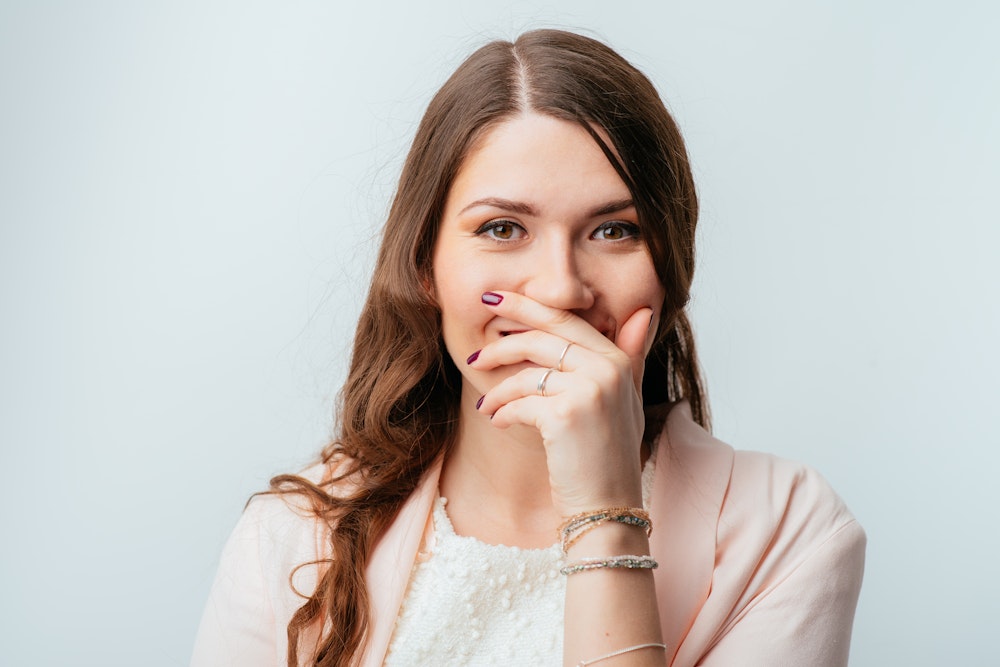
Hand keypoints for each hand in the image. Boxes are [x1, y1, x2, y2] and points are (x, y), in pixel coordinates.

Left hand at [469, 291, 654, 515]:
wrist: (607, 508)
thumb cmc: (609, 456)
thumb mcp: (626, 400)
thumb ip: (630, 355)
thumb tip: (643, 312)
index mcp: (618, 360)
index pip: (566, 319)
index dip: (526, 306)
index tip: (494, 300)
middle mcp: (608, 369)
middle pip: (541, 337)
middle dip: (501, 343)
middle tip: (475, 355)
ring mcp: (589, 390)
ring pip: (526, 374)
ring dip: (498, 392)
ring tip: (486, 407)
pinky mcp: (566, 415)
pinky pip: (520, 403)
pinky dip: (503, 413)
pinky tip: (498, 424)